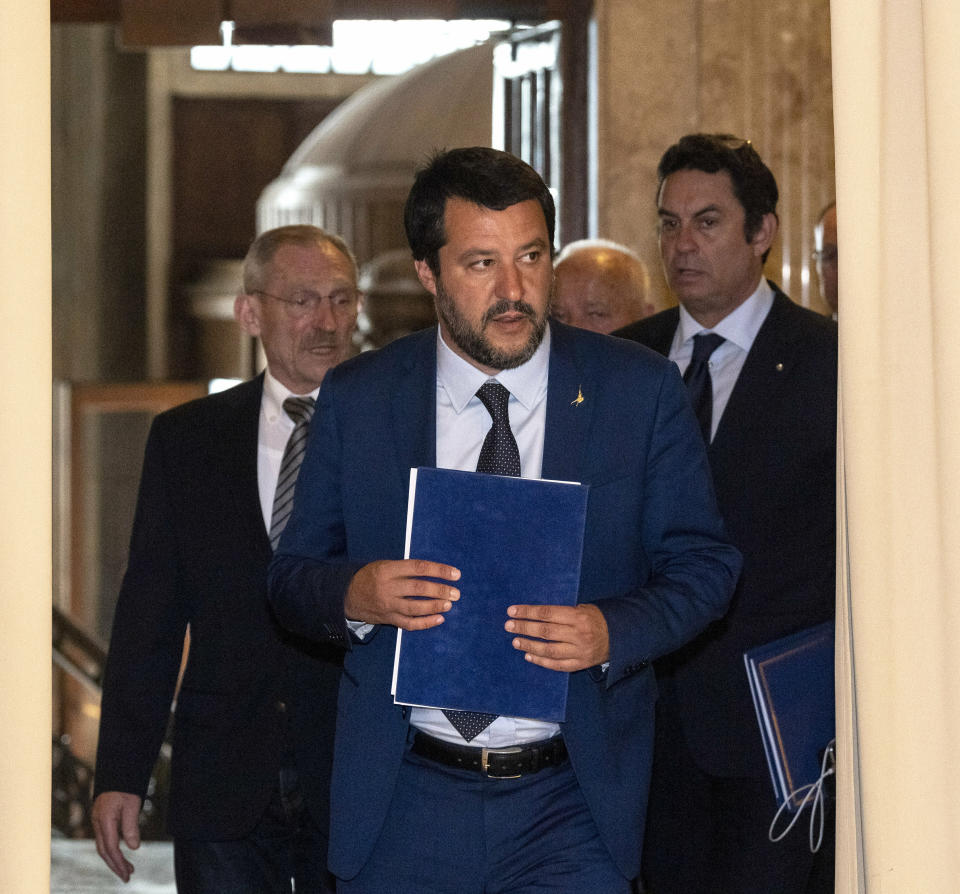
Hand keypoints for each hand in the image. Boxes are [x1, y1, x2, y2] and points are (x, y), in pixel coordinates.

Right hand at [92, 791, 141, 881]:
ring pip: (103, 847)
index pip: (111, 848)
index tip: (127, 874)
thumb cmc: (124, 787)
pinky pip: (104, 839)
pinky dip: (112, 850)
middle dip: (115, 866)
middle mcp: (97, 824)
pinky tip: (120, 854)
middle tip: (127, 877)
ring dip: (114, 859)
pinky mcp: (100, 820)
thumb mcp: (132, 804)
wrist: (116, 772)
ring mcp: (97, 822)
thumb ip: (131, 826)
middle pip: (104, 851)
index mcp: (104, 821)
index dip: (118, 863)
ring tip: (128, 869)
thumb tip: (133, 848)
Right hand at [345, 559, 460, 630]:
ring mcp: (388, 605)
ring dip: (434, 606)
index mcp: (388, 570)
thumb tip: (436, 573)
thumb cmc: (371, 576)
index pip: (418, 568)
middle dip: (440, 591)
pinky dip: (425, 623)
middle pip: (418, 589)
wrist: (347, 595)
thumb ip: (406, 569)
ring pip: (415, 608)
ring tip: (449, 604)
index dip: (439, 570)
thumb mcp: (385, 565)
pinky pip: (409, 624)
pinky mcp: (388, 619)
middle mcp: (388, 587)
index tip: (455, 574)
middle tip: (456, 593)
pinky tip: (439, 619)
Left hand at [505, 603, 609, 670]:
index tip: (512, 611)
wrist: (621, 637)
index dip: (528, 612)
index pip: (547, 614)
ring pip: (549, 650)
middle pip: (545, 632)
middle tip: (508, 626)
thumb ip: (563, 612)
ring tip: (515, 641)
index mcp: (578, 617)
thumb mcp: (584, 608)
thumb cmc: (598, 618)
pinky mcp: (580, 664)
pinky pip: (557, 665)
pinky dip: (541, 661)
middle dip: (524, 628)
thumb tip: (536, 614)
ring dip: (529, 645)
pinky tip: (528, 655)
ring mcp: (579, 651)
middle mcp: (578, 634)